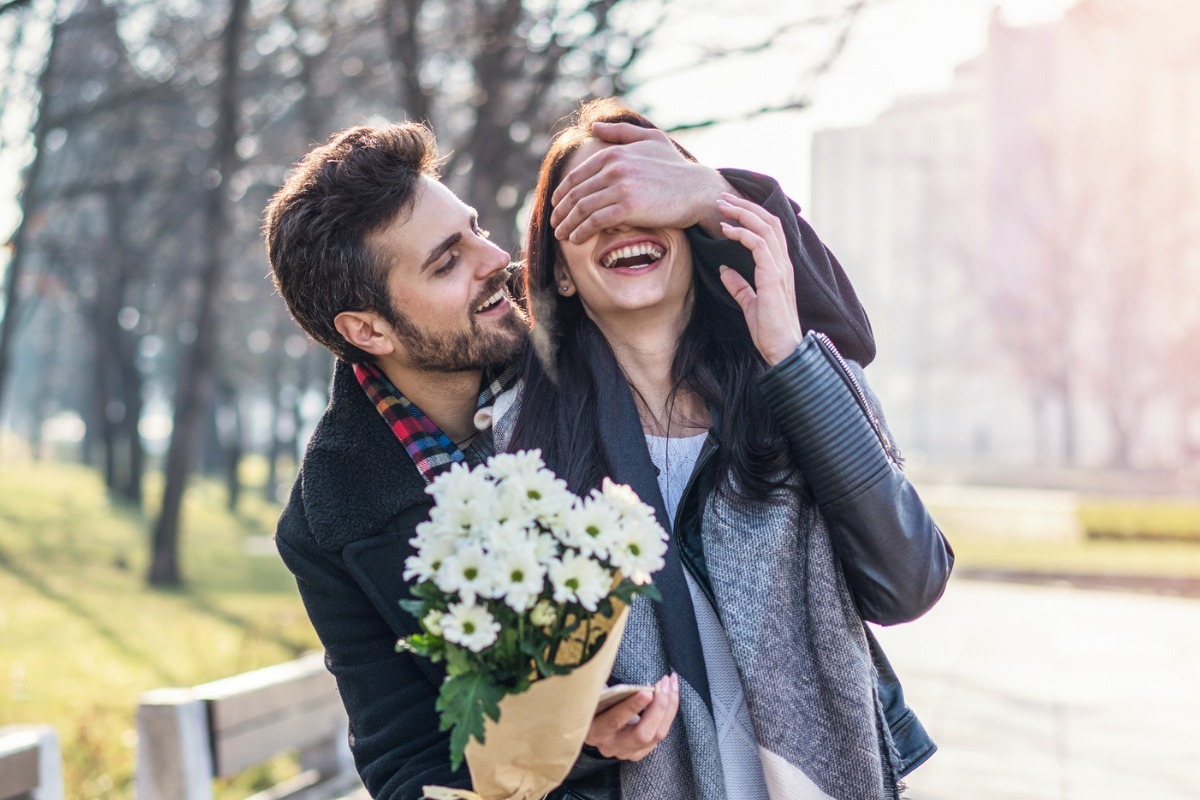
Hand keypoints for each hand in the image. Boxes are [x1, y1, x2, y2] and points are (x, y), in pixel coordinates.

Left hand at [551, 122, 732, 242]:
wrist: (697, 190)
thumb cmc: (674, 167)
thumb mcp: (650, 140)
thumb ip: (620, 133)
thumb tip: (593, 127)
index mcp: (614, 153)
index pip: (577, 175)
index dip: (562, 193)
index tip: (556, 206)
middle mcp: (614, 168)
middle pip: (576, 193)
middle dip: (560, 211)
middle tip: (554, 224)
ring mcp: (621, 187)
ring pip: (582, 208)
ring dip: (567, 224)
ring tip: (562, 235)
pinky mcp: (629, 207)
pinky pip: (596, 222)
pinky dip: (582, 231)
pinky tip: (576, 240)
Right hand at [584, 673, 679, 760]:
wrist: (594, 728)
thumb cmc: (595, 705)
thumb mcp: (593, 696)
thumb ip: (602, 688)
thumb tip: (610, 668)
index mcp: (595, 732)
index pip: (615, 721)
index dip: (632, 706)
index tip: (646, 691)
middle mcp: (611, 746)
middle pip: (643, 734)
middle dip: (658, 707)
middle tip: (663, 682)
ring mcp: (628, 752)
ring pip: (658, 735)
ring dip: (669, 706)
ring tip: (670, 682)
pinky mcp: (642, 752)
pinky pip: (662, 732)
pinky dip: (669, 711)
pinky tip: (669, 693)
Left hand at [717, 193, 803, 364]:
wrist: (784, 350)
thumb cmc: (771, 331)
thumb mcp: (750, 304)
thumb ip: (740, 286)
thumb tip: (725, 271)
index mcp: (780, 267)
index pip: (770, 230)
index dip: (750, 215)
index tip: (728, 210)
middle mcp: (783, 263)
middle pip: (769, 221)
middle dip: (745, 206)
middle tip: (722, 199)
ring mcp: (781, 269)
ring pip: (765, 227)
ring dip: (742, 214)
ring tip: (721, 207)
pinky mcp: (773, 277)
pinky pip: (760, 245)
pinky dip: (743, 233)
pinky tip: (726, 230)